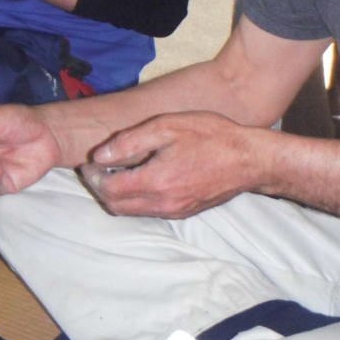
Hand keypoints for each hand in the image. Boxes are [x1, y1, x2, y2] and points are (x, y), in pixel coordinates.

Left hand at [79, 111, 265, 218]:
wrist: (250, 159)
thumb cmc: (211, 136)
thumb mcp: (167, 126)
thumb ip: (129, 141)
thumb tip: (100, 156)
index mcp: (155, 182)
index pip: (109, 189)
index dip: (93, 177)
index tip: (89, 163)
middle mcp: (163, 204)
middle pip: (117, 206)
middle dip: (101, 189)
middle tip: (96, 170)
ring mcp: (175, 211)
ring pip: (133, 212)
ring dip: (117, 197)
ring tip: (114, 173)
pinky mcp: (186, 211)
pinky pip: (150, 211)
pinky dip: (136, 200)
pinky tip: (140, 179)